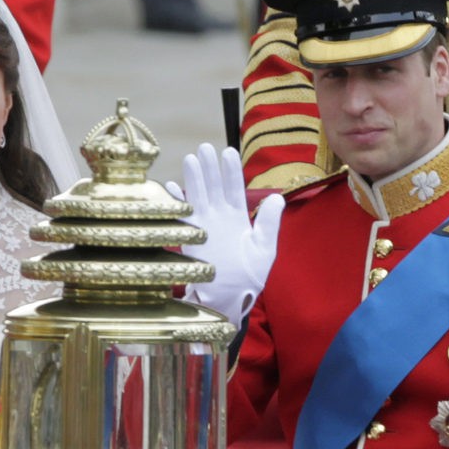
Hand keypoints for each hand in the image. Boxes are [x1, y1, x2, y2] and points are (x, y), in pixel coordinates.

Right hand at [166, 143, 283, 328]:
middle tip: (204, 147)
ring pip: (198, 196)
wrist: (228, 300)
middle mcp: (219, 219)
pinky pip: (183, 216)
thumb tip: (277, 197)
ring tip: (190, 158)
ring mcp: (204, 227)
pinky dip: (177, 201)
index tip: (228, 152)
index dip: (231, 171)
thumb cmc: (248, 278)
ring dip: (194, 178)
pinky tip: (171, 186)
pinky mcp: (190, 238)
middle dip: (209, 167)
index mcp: (238, 219)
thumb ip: (270, 223)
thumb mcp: (265, 249)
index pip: (234, 189)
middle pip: (214, 187)